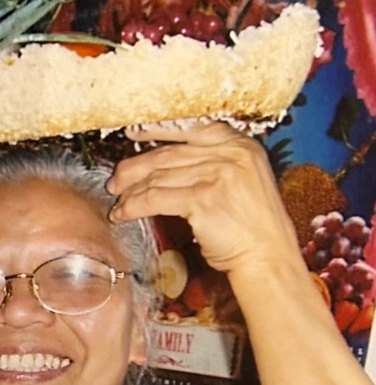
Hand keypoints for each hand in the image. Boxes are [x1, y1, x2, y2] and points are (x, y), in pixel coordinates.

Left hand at [106, 122, 300, 275]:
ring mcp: (217, 175)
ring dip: (131, 192)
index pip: (192, 127)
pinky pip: (156, 199)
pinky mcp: (203, 200)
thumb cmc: (253, 226)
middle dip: (135, 168)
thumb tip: (167, 164)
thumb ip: (215, 165)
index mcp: (242, 145)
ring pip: (159, 178)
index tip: (133, 132)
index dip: (158, 129)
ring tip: (117, 202)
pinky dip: (134, 207)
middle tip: (116, 181)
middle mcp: (231, 154)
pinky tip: (124, 214)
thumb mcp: (243, 181)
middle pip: (169, 154)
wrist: (268, 256)